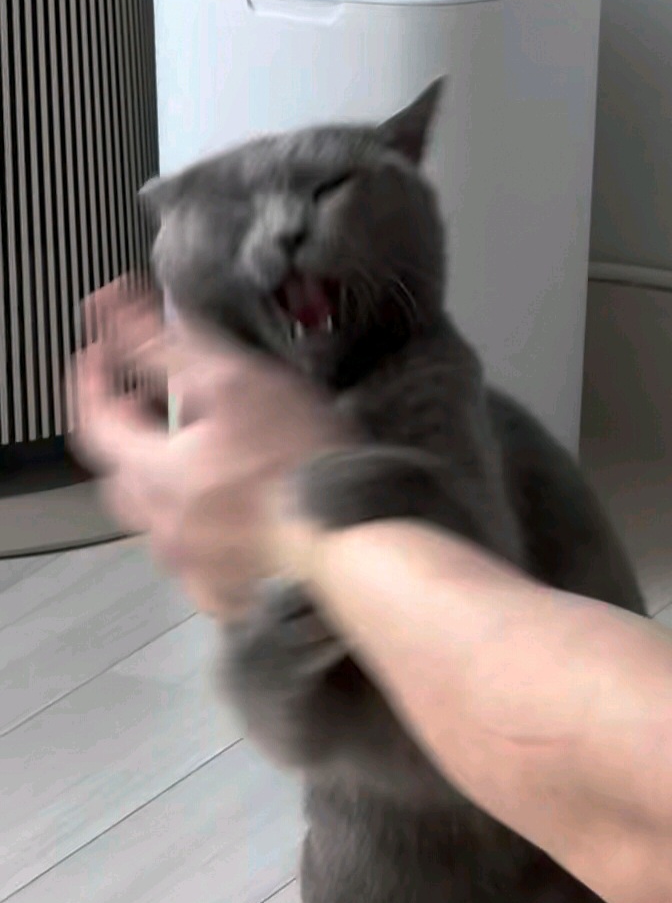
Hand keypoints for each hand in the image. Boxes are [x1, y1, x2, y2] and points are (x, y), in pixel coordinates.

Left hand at [69, 281, 347, 619]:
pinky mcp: (228, 590)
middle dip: (127, 435)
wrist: (350, 536)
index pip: (94, 420)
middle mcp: (162, 526)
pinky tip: (229, 514)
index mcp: (154, 474)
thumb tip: (114, 312)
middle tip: (149, 407)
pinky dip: (201, 531)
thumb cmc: (301, 463)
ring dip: (164, 485)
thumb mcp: (232, 380)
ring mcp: (194, 566)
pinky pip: (196, 560)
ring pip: (156, 519)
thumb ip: (164, 346)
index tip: (98, 354)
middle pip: (120, 475)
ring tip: (198, 459)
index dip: (90, 379)